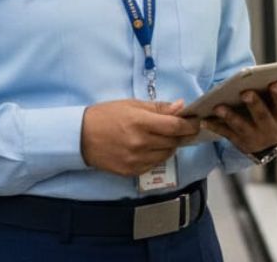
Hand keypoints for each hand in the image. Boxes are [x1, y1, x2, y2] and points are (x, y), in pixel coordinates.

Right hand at [81, 99, 199, 176]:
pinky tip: (150, 147)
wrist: (80, 136)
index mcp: (140, 122)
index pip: (175, 126)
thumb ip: (158, 108)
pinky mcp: (131, 171)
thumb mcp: (132, 105)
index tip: (196, 121)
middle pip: (174, 141)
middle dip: (180, 134)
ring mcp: (136, 159)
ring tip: (162, 137)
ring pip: (166, 154)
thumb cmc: (106, 115)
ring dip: (170, 146)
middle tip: (179, 127)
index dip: (190, 124)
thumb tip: (180, 107)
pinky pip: (154, 164)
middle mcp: (140, 143)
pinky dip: (157, 156)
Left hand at [202, 73, 276, 156]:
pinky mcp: (237, 142)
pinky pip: (224, 133)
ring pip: (241, 127)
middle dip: (255, 104)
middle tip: (246, 92)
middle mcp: (272, 131)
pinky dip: (214, 125)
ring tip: (220, 105)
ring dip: (230, 116)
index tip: (275, 82)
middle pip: (263, 117)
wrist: (268, 144)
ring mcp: (254, 138)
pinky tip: (204, 117)